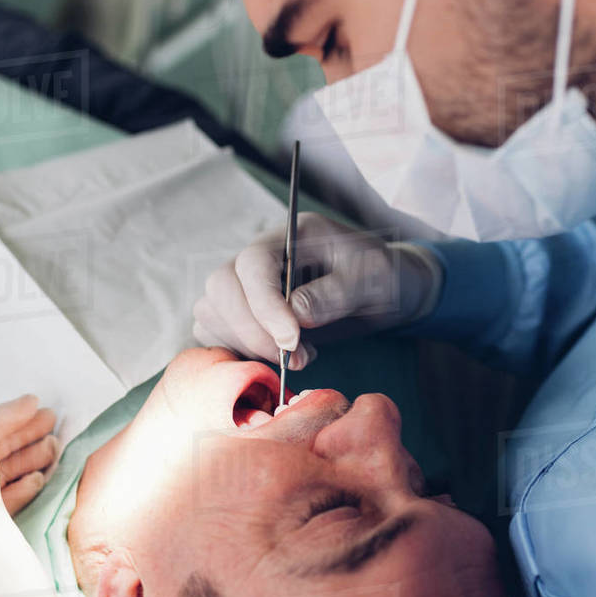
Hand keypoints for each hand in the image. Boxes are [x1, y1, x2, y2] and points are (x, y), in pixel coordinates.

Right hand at [192, 213, 442, 369]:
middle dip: (252, 330)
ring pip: (212, 312)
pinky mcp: (243, 315)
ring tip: (297, 358)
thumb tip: (295, 313)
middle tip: (295, 357)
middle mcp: (259, 258)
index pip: (253, 263)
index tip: (292, 340)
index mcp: (289, 237)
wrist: (383, 292)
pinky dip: (238, 353)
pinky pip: (216, 333)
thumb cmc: (381, 277)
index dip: (264, 304)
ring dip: (246, 345)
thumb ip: (335, 293)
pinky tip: (276, 359)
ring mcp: (246, 286)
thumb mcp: (373, 279)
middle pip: (220, 287)